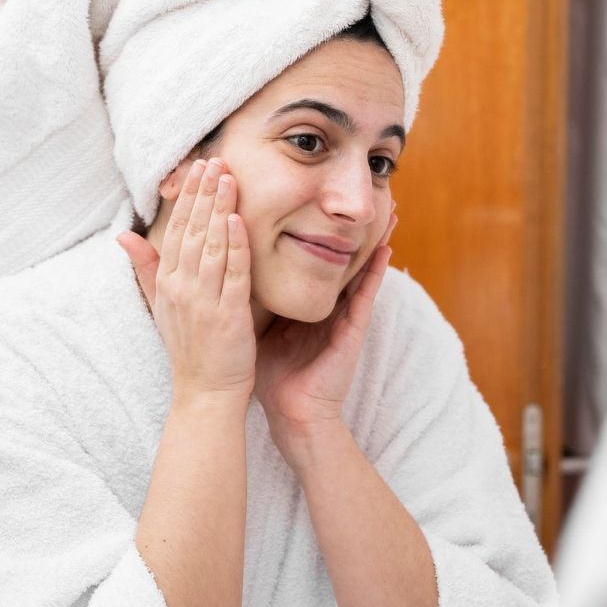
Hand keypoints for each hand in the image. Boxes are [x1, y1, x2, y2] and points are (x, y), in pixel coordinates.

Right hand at [117, 158, 255, 404]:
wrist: (205, 393)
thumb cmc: (189, 349)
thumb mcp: (160, 305)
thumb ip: (145, 268)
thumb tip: (122, 235)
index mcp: (167, 284)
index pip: (177, 230)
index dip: (189, 197)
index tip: (199, 168)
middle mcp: (181, 289)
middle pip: (192, 231)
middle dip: (203, 193)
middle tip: (215, 160)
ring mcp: (203, 301)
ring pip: (211, 246)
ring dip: (219, 209)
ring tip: (228, 178)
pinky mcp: (228, 315)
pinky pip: (232, 275)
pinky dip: (235, 247)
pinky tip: (239, 220)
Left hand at [255, 208, 397, 457]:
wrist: (292, 413)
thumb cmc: (272, 375)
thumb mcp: (254, 325)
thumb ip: (244, 298)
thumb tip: (218, 270)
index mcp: (302, 300)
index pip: (309, 256)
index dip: (312, 227)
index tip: (312, 195)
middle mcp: (327, 302)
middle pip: (338, 254)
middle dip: (348, 225)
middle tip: (358, 193)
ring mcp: (344, 313)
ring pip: (359, 267)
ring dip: (373, 238)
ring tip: (387, 208)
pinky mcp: (355, 327)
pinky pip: (368, 292)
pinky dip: (378, 270)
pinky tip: (387, 247)